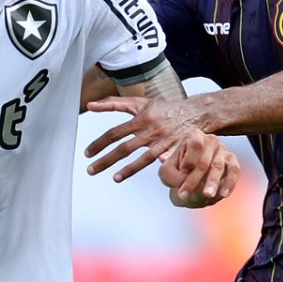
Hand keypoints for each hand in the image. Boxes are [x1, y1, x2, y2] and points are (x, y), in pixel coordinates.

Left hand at [85, 96, 210, 184]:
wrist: (195, 111)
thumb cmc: (165, 108)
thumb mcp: (140, 102)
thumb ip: (114, 103)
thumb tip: (90, 106)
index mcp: (140, 118)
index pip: (115, 133)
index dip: (100, 143)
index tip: (88, 153)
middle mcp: (150, 130)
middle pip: (125, 148)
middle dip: (106, 160)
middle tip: (91, 170)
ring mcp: (164, 141)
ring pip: (144, 158)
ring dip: (128, 170)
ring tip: (114, 178)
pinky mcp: (176, 150)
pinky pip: (167, 162)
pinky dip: (162, 169)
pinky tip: (156, 179)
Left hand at [160, 133, 239, 206]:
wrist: (191, 181)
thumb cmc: (178, 172)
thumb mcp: (167, 170)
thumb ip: (167, 168)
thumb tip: (166, 161)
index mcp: (193, 136)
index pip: (195, 144)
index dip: (189, 160)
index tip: (181, 174)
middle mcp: (210, 139)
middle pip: (204, 160)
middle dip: (194, 179)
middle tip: (185, 194)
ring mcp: (223, 149)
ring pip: (218, 166)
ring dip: (212, 182)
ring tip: (207, 196)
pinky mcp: (232, 161)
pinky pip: (235, 170)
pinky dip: (230, 183)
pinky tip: (223, 195)